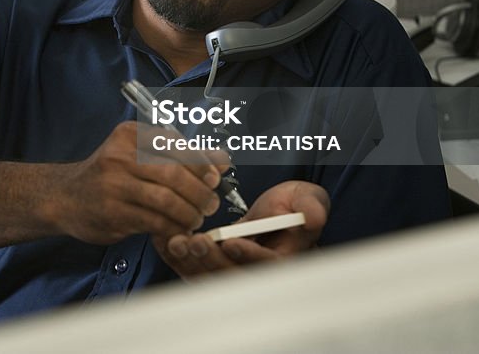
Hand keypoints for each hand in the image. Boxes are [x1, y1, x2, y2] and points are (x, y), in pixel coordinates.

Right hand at [44, 121, 227, 243]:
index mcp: (129, 135)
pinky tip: (178, 229)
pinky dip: (173, 227)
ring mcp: (113, 185)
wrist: (65, 197)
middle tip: (211, 203)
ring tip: (196, 218)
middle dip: (200, 191)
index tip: (216, 177)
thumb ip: (181, 156)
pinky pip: (154, 221)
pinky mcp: (113, 213)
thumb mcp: (140, 156)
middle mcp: (119, 156)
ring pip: (166, 200)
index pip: (176, 145)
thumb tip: (222, 159)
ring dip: (189, 213)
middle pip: (174, 173)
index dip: (202, 163)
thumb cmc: (109, 175)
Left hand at [153, 180, 328, 279]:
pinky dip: (180, 259)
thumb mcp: (308, 200)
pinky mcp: (217, 268)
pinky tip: (166, 241)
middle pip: (235, 278)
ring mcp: (236, 274)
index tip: (231, 242)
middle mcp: (260, 275)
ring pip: (211, 278)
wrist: (281, 212)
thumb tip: (312, 216)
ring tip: (175, 241)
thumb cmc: (295, 206)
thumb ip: (310, 207)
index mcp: (286, 262)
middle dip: (212, 260)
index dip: (249, 256)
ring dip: (191, 262)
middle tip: (194, 240)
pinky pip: (196, 270)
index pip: (269, 267)